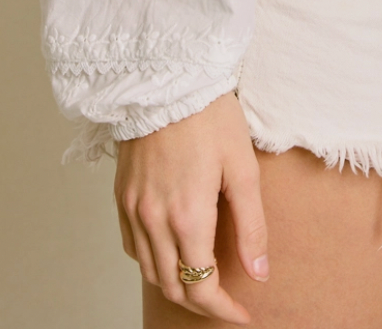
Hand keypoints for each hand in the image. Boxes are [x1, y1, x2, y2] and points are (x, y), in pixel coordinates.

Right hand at [113, 91, 268, 321]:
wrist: (167, 76)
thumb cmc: (209, 115)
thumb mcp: (243, 168)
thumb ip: (251, 226)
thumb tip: (259, 273)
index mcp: (187, 217)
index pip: (202, 287)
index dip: (224, 310)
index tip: (243, 315)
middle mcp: (153, 220)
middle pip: (173, 287)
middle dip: (201, 304)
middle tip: (226, 303)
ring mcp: (133, 208)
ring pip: (149, 271)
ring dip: (176, 286)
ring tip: (202, 283)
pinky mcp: (121, 195)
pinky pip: (132, 246)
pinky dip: (152, 261)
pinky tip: (170, 252)